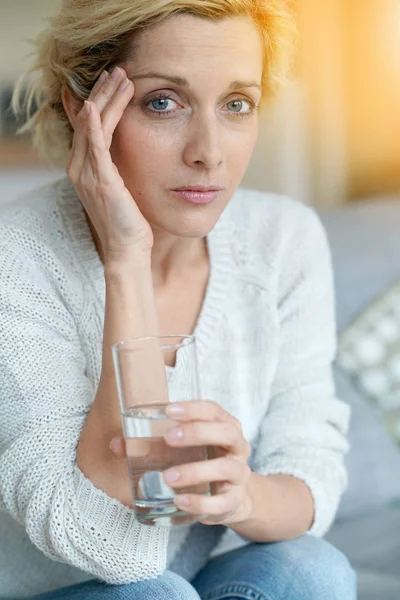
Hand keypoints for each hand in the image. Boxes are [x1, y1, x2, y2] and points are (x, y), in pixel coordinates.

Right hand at [66, 67, 153, 262]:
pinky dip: (95, 123)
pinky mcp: (100, 180)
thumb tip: (128, 153)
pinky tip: (98, 105)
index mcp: (84, 168)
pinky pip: (94, 145)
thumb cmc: (129, 222)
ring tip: (121, 77)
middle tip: (119, 70)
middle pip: (87, 119)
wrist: (127, 249)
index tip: (112, 81)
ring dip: (106, 99)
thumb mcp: (121, 188)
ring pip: (92, 125)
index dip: (98, 100)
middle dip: (103, 92)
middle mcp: (79, 168)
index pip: (87, 125)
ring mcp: (87, 174)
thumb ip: (117, 168)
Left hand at [110, 401, 252, 525]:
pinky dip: (200, 502)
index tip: (169, 410)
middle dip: (197, 432)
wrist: (230, 497)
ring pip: (225, 468)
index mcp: (225, 426)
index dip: (193, 408)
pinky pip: (221, 502)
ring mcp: (239, 474)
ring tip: (168, 476)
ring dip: (195, 470)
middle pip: (226, 432)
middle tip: (169, 438)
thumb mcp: (184, 449)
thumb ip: (152, 444)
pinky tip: (180, 500)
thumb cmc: (202, 462)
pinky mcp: (234, 501)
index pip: (213, 410)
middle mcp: (237, 447)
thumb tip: (116, 444)